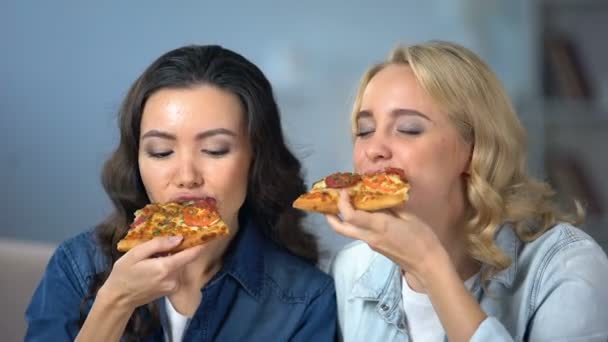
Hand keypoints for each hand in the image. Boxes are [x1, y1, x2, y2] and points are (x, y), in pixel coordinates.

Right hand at [98, 236, 204, 309]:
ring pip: (179, 265)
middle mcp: (173, 279)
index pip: (190, 255)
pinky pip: (174, 273)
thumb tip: (178, 238)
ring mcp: (172, 286)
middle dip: (178, 249)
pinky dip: (169, 266)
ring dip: (172, 258)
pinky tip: (155, 266)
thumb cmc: (123, 274)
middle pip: (184, 258)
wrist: (118, 298)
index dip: (200, 244)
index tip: (207, 234)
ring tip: (155, 255)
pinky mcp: (170, 290)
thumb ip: (158, 244)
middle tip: (167, 240)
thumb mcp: (136, 253)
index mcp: (165, 268)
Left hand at [326, 190, 444, 281]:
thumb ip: (391, 206)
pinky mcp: (375, 248)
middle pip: (340, 228)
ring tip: (346, 203)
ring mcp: (370, 244)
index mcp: (378, 226)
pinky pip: (360, 233)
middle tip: (327, 202)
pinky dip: (356, 223)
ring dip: (343, 218)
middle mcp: (369, 236)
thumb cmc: (422, 238)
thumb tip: (379, 197)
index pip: (351, 215)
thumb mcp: (409, 216)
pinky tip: (364, 213)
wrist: (427, 265)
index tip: (344, 189)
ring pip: (348, 231)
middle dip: (330, 215)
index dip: (343, 202)